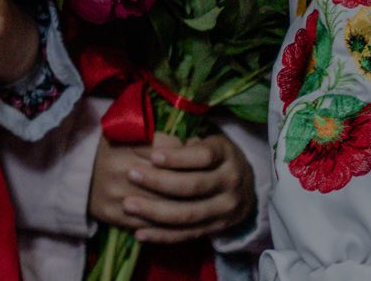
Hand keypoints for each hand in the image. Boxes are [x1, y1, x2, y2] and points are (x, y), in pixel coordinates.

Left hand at [88, 131, 254, 243]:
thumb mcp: (201, 137)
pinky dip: (163, 235)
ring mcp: (226, 209)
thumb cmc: (209, 152)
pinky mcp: (216, 228)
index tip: (152, 155)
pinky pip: (187, 235)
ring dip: (156, 212)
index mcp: (226, 155)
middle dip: (159, 182)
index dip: (178, 157)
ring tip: (128, 205)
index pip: (204, 156)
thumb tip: (146, 135)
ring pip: (189, 214)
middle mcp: (230, 183)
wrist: (243, 183)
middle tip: (130, 174)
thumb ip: (178, 137)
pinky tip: (139, 233)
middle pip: (193, 186)